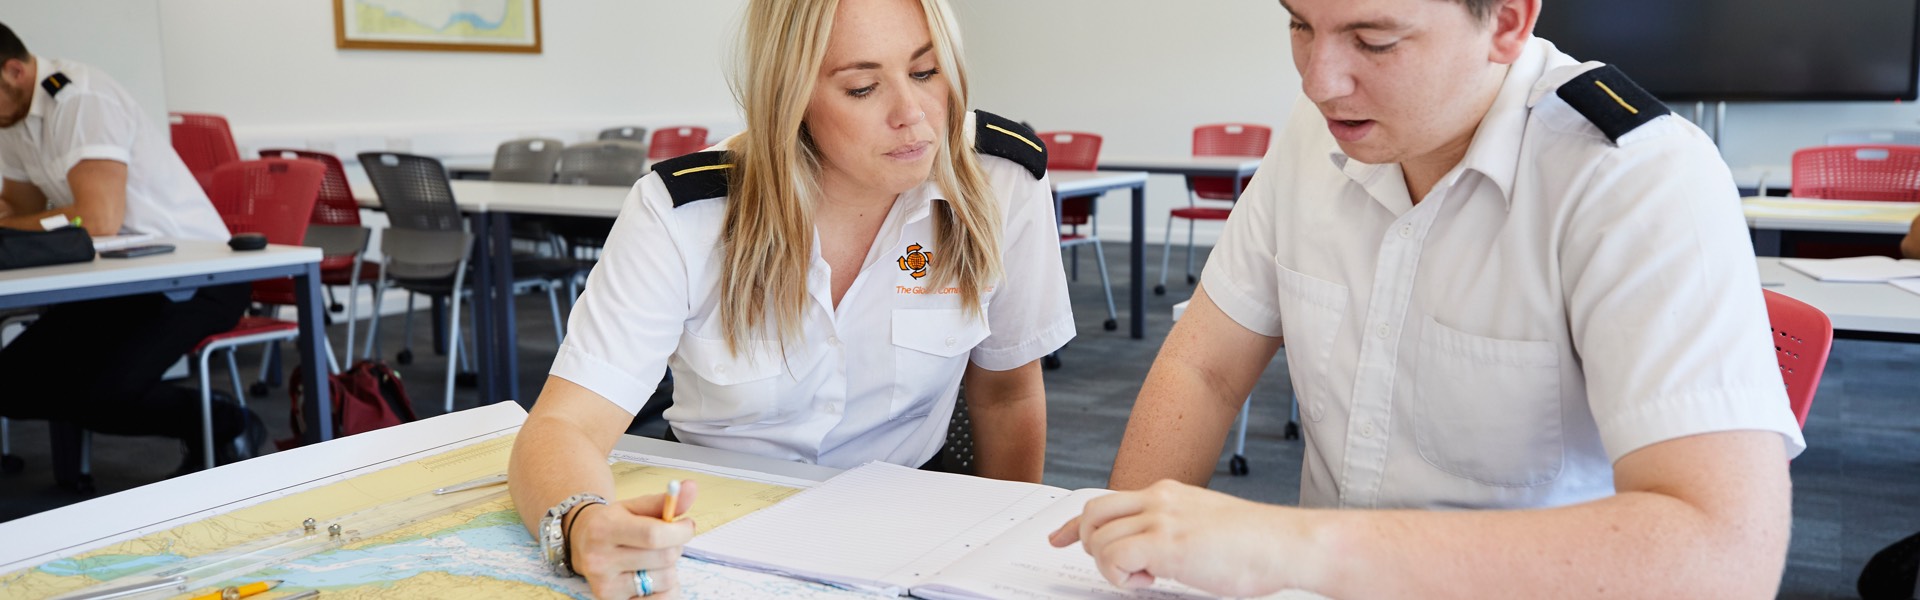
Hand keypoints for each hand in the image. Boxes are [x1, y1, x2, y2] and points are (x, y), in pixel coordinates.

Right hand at [569, 481, 698, 598]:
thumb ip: (665, 500)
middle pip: (664, 558)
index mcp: (603, 529)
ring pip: (666, 579)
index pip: (653, 535)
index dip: (680, 531)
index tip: (687, 526)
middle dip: (675, 547)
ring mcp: (606, 586)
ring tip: (653, 559)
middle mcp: (599, 560)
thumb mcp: (634, 507)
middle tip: (666, 542)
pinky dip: (666, 588)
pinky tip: (652, 576)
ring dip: (669, 568)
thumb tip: (691, 487)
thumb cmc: (615, 523)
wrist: (582, 544)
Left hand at [1047, 480, 1320, 596]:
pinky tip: (1151, 579)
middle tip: (1112, 569)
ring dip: (1112, 565)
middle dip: (1088, 543)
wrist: (1287, 543)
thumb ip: (1174, 530)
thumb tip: (1152, 555)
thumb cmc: (1258, 544)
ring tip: (1148, 575)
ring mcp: (1161, 518)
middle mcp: (1159, 499)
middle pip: (1092, 513)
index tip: (1058, 537)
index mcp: (1168, 493)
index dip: (1074, 523)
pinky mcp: (1166, 543)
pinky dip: (1122, 575)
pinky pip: (1114, 557)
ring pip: (1099, 537)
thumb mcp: (1205, 526)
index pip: (1107, 502)